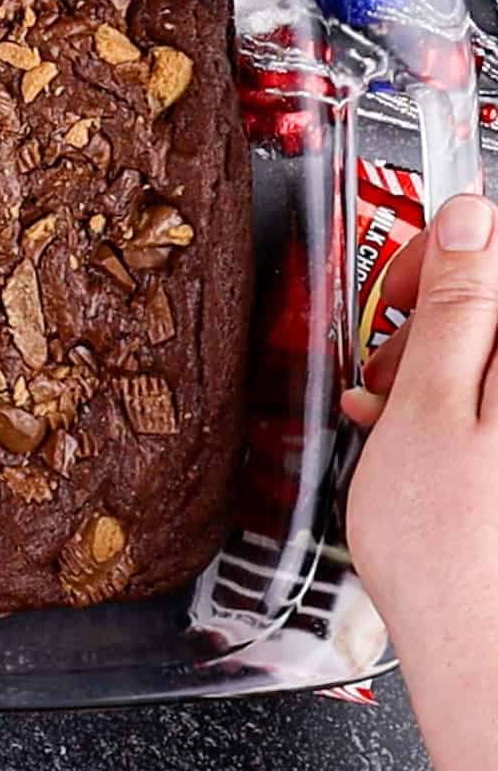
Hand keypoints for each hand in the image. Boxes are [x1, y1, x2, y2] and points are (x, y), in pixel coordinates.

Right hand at [344, 193, 497, 770]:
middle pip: (492, 309)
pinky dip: (444, 410)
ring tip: (382, 412)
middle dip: (426, 320)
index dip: (438, 255)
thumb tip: (468, 218)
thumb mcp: (426, 406)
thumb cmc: (450, 547)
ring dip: (427, 369)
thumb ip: (452, 307)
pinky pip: (488, 408)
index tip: (394, 292)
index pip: (496, 253)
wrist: (481, 649)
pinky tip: (405, 438)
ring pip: (486, 360)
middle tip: (381, 361)